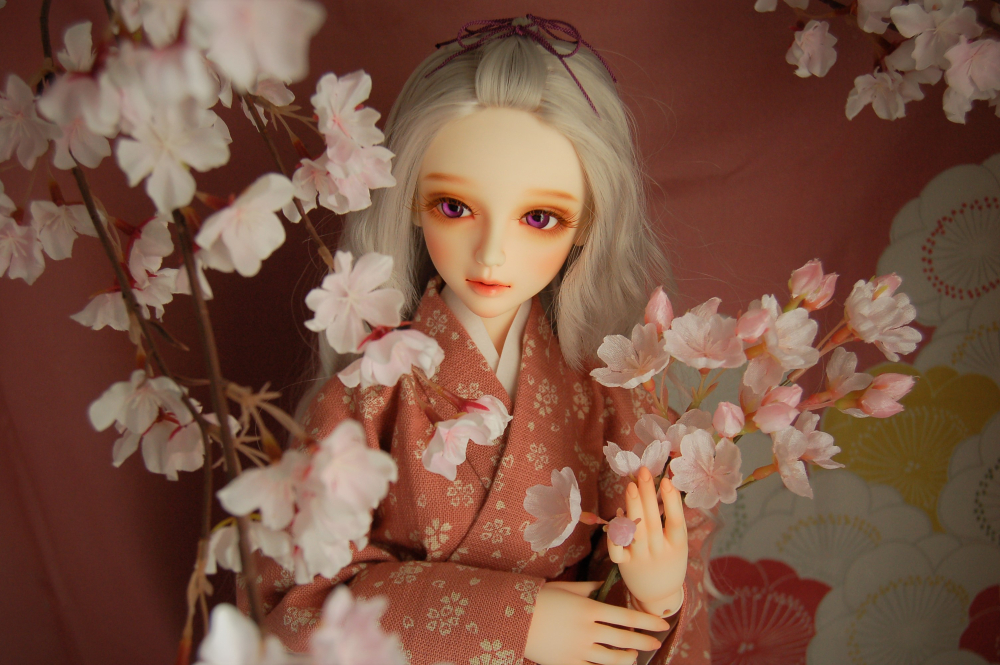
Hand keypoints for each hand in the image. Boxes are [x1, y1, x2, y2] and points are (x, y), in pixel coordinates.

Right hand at [524, 580, 669, 664]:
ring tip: (633, 656)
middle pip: (624, 639)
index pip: (627, 617)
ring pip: (612, 659)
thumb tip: (603, 586)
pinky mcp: (568, 663)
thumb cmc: (541, 598)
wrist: (513, 618)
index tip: (662, 624)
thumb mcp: (566, 589)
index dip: (647, 622)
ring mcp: (579, 649)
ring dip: (627, 657)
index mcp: (589, 609)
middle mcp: (588, 631)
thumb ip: (588, 588)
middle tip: (656, 642)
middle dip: (644, 641)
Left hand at [608, 467, 687, 616]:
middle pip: (653, 521)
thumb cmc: (669, 560)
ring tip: (630, 486)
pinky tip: (617, 516)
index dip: (672, 502)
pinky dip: (615, 536)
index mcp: (677, 546)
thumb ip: (671, 520)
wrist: (659, 595)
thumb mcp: (678, 543)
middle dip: (648, 494)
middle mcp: (660, 552)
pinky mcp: (625, 565)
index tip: (667, 481)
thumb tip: (665, 485)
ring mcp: (641, 559)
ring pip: (636, 531)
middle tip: (644, 472)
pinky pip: (617, 550)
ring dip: (632, 508)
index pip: (676, 522)